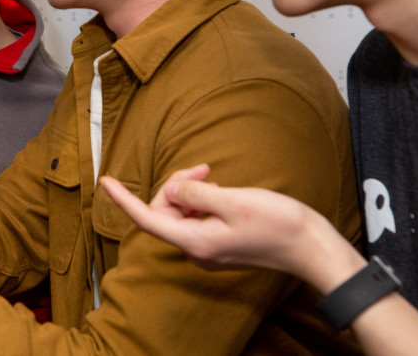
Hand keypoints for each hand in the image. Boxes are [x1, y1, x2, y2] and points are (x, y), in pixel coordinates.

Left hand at [99, 164, 315, 274]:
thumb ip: (195, 194)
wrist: (311, 247)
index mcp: (194, 242)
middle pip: (165, 209)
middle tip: (202, 168)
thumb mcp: (231, 200)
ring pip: (181, 210)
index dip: (123, 199)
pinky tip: (219, 190)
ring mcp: (208, 247)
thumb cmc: (277, 224)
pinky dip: (202, 198)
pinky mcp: (220, 241)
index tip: (105, 181)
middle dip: (176, 184)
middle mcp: (196, 248)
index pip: (147, 218)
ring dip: (190, 189)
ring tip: (212, 175)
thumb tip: (173, 192)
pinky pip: (197, 216)